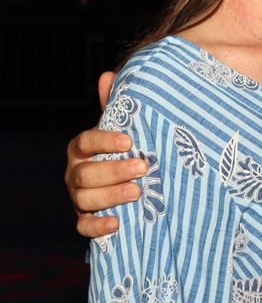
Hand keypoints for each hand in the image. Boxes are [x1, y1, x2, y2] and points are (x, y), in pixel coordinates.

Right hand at [65, 72, 147, 237]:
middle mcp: (76, 172)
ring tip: (138, 192)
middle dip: (115, 171)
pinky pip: (83, 227)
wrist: (126, 179)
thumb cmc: (126, 149)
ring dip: (112, 196)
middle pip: (87, 173)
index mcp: (82, 147)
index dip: (105, 141)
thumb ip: (117, 107)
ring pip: (85, 198)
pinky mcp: (85, 218)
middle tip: (144, 167)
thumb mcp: (123, 127)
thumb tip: (109, 75)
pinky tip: (117, 223)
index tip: (130, 141)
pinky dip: (98, 226)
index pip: (86, 142)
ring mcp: (77, 197)